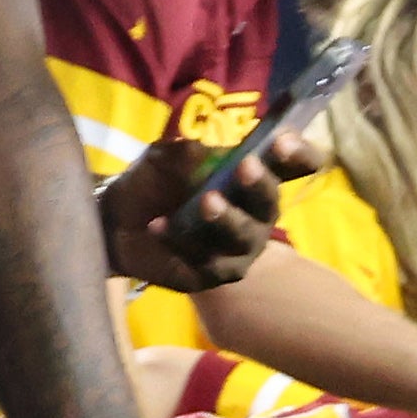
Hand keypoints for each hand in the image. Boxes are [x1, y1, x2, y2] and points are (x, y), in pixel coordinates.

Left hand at [102, 129, 310, 294]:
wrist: (118, 218)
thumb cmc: (155, 180)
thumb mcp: (166, 156)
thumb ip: (187, 152)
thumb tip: (203, 150)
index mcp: (254, 177)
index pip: (293, 166)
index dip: (298, 154)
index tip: (282, 142)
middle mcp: (255, 214)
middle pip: (270, 203)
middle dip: (260, 185)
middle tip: (245, 166)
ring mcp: (237, 249)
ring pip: (243, 237)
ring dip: (228, 218)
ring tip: (206, 202)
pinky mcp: (213, 275)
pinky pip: (207, 261)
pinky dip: (182, 242)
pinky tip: (158, 225)